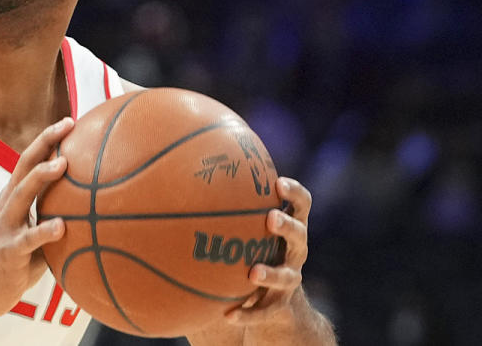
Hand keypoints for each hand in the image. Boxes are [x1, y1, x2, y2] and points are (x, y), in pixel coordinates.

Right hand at [0, 117, 72, 318]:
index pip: (30, 161)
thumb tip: (97, 212)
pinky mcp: (7, 250)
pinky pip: (28, 239)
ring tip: (61, 164)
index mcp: (14, 198)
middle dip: (44, 143)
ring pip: (22, 194)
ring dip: (41, 177)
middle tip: (67, 125)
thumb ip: (57, 219)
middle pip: (24, 166)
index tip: (70, 121)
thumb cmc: (15, 262)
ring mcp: (6, 226)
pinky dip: (44, 231)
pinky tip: (62, 227)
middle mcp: (8, 205)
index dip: (47, 140)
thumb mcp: (36, 235)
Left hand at [226, 176, 310, 325]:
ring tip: (253, 273)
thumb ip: (233, 206)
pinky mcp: (280, 306)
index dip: (295, 193)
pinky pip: (266, 311)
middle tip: (270, 219)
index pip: (302, 205)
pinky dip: (249, 314)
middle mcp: (296, 252)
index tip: (278, 183)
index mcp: (290, 228)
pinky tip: (229, 316)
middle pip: (300, 235)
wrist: (279, 302)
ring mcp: (291, 279)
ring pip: (288, 276)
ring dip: (272, 274)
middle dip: (287, 226)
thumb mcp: (252, 229)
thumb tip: (192, 178)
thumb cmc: (259, 252)